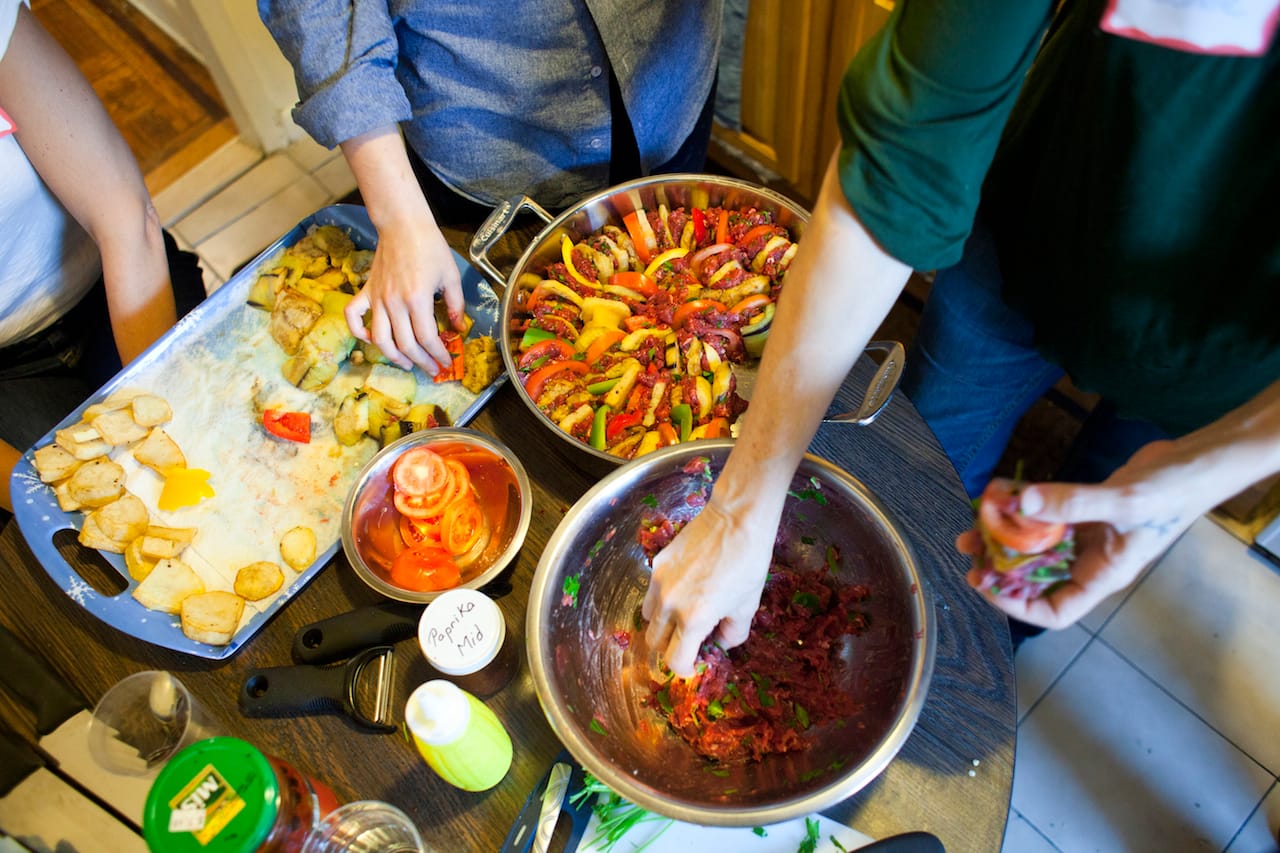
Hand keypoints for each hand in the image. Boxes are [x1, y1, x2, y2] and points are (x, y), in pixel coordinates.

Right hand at [344, 215, 466, 374]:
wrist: (403, 225)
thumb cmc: (430, 247)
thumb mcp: (451, 276)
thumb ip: (456, 305)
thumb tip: (458, 328)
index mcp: (418, 299)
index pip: (427, 338)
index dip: (438, 355)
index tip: (446, 362)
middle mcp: (395, 303)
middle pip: (406, 345)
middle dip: (421, 362)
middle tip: (432, 369)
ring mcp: (378, 299)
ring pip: (381, 339)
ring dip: (394, 357)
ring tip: (407, 364)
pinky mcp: (367, 292)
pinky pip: (354, 317)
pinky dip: (359, 333)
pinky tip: (372, 340)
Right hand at [641, 500, 775, 676]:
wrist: (737, 519)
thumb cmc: (748, 563)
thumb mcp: (748, 606)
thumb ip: (732, 634)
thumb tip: (720, 642)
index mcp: (693, 619)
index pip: (675, 661)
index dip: (685, 668)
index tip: (694, 664)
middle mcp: (669, 604)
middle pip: (654, 643)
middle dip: (670, 648)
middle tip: (689, 641)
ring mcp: (659, 582)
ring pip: (648, 617)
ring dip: (662, 624)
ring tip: (681, 614)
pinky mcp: (657, 563)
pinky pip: (652, 591)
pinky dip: (662, 598)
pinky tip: (684, 586)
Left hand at [961, 440, 1196, 628]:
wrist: (1200, 460)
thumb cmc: (1174, 491)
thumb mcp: (1123, 501)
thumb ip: (1073, 504)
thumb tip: (1021, 504)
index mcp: (1103, 575)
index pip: (1055, 611)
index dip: (1016, 605)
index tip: (984, 584)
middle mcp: (1092, 561)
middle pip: (1037, 578)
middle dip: (1000, 565)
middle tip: (968, 548)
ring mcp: (1088, 535)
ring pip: (1036, 544)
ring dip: (1005, 535)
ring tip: (973, 521)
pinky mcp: (1085, 510)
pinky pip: (1045, 514)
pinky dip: (1023, 505)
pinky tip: (1001, 491)